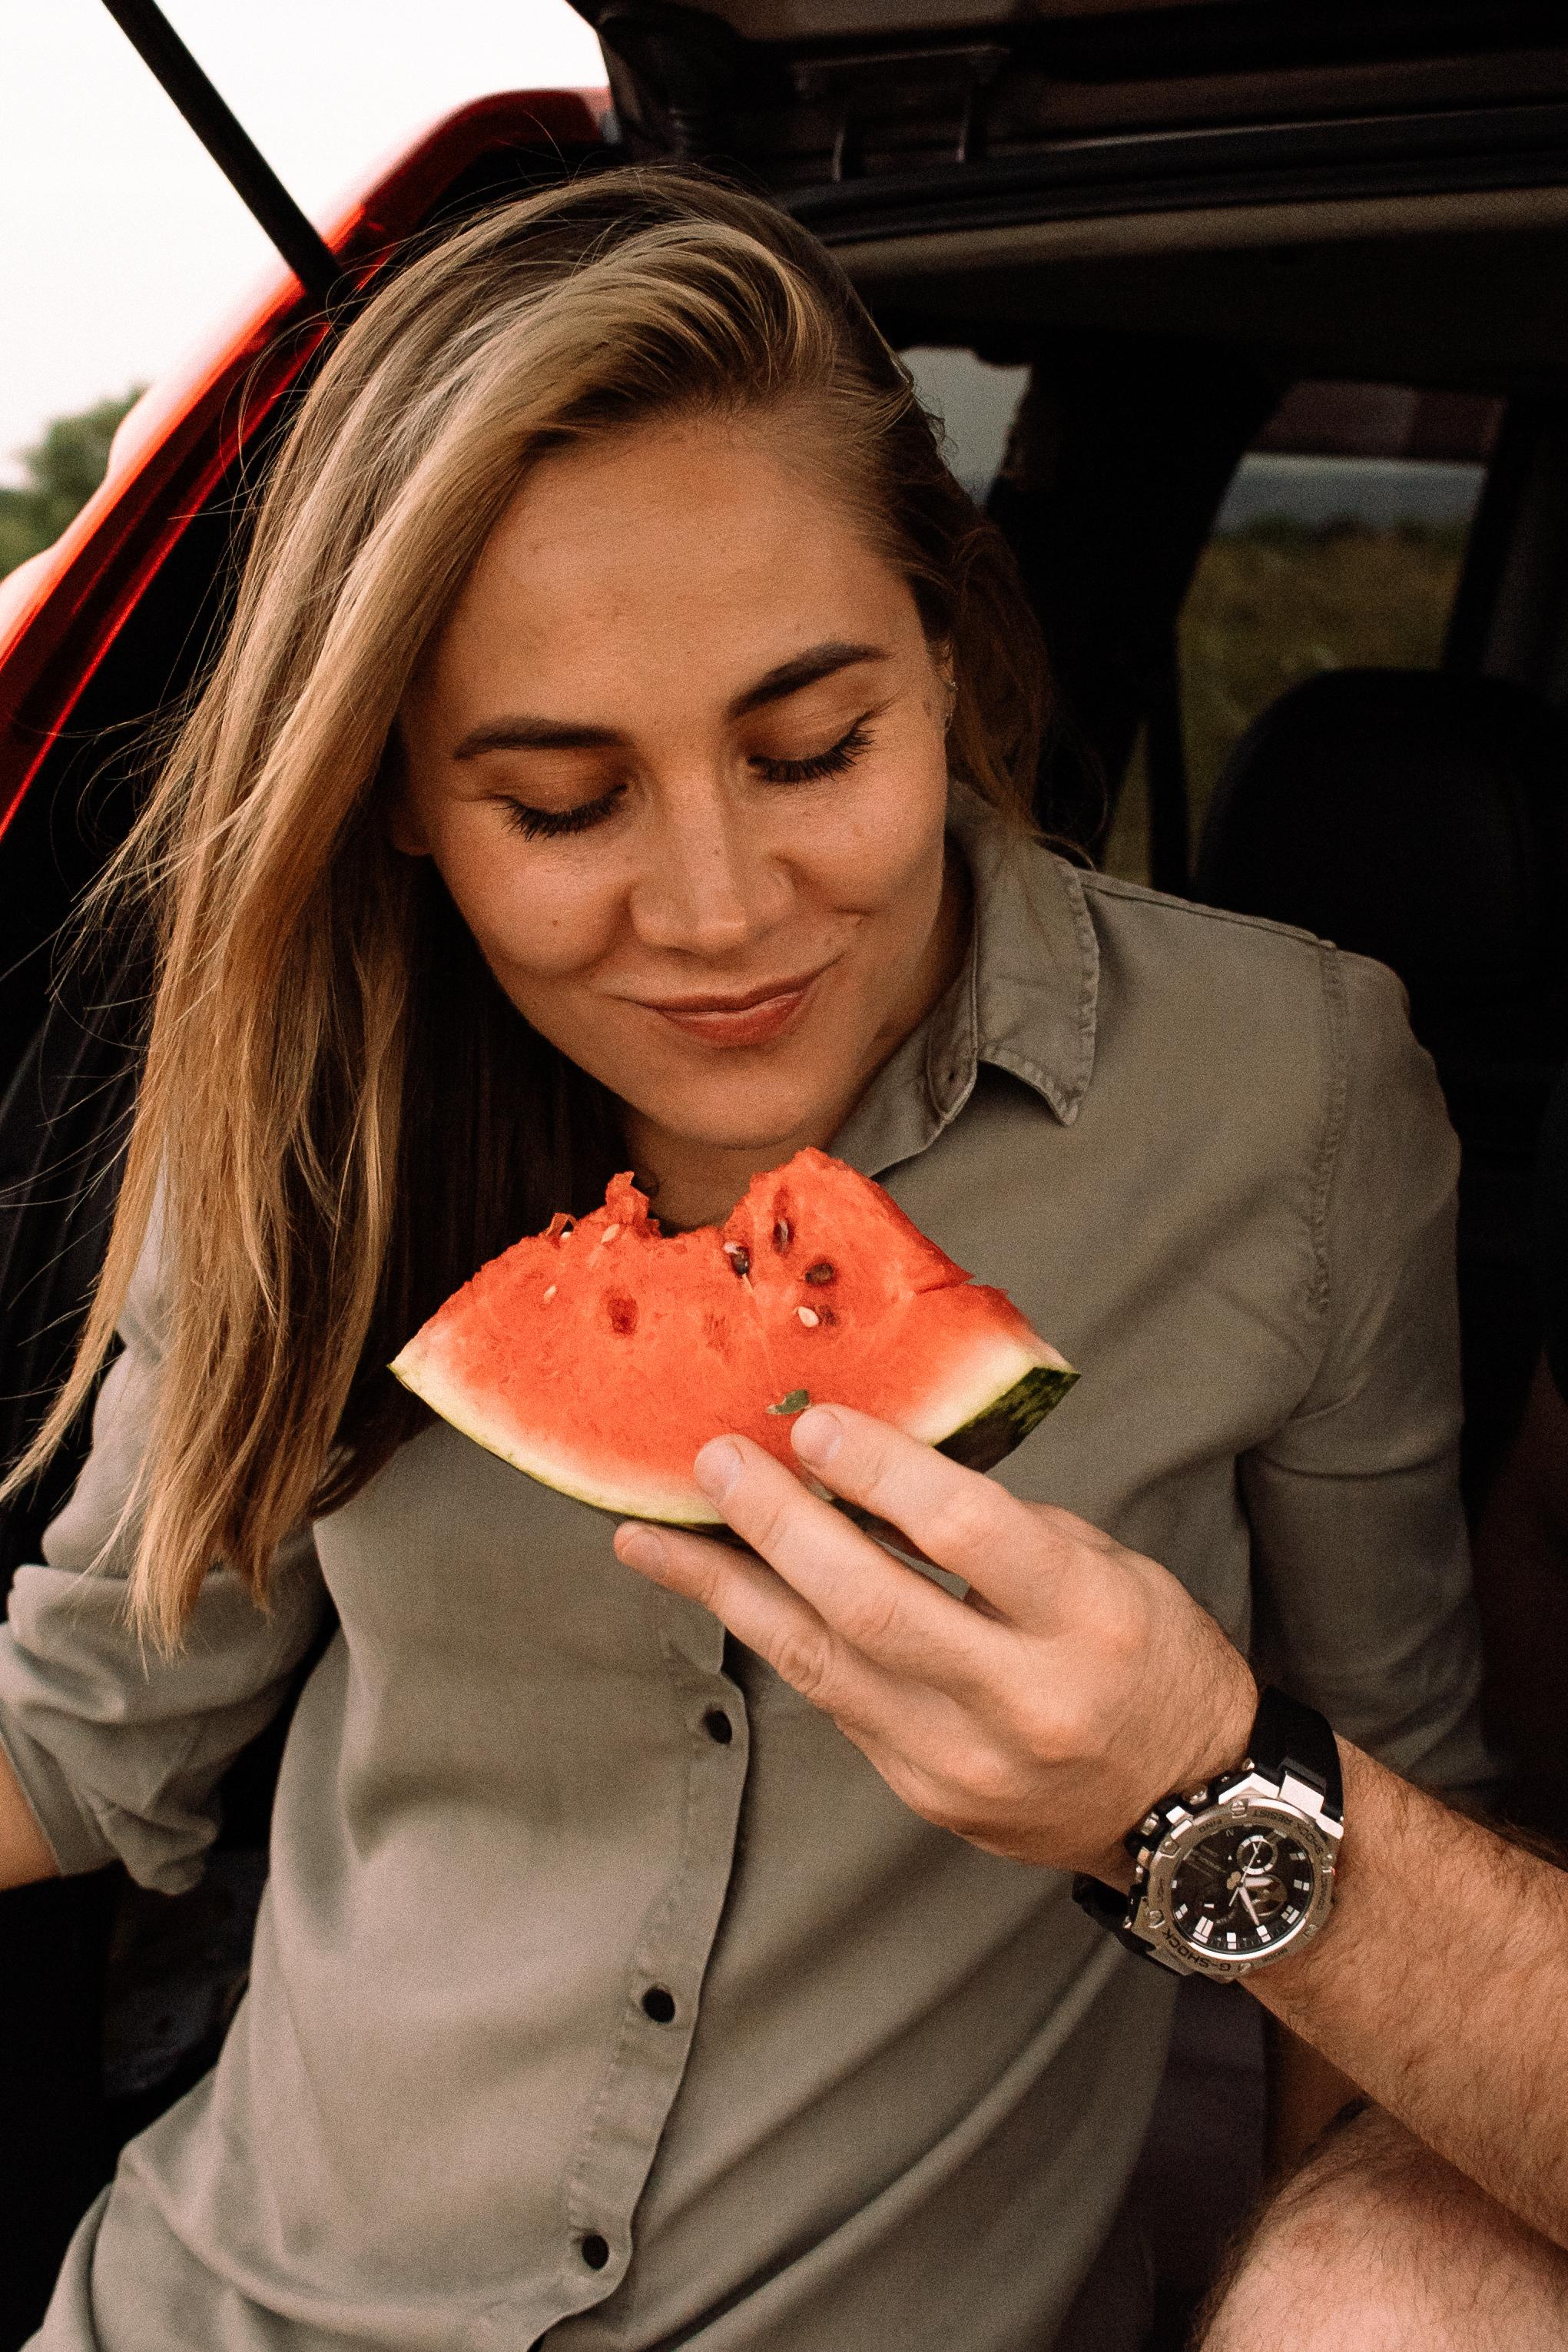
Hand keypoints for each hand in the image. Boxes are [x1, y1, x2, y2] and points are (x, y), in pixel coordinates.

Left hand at [613, 1405, 1256, 1882]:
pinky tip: (723, 1594)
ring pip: (821, 1664)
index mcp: (1089, 1618)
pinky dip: (773, 1638)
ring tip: (651, 1538)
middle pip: (872, 1604)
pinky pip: (833, 1700)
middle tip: (714, 1463)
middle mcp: (1024, 1699)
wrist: (1188, 1810)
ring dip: (728, 1591)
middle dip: (777, 1526)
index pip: (966, 1531)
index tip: (816, 1423)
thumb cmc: (1148, 1657)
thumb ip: (991, 1525)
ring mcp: (966, 1759)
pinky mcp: (925, 1793)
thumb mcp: (1103, 1565)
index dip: (882, 1471)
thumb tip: (867, 1466)